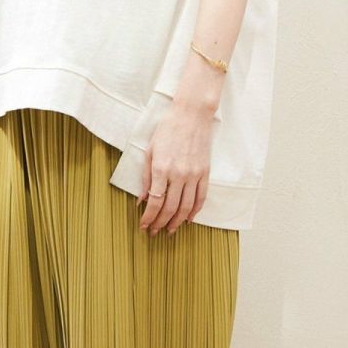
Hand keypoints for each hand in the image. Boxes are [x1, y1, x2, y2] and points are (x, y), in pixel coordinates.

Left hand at [137, 101, 213, 234]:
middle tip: (155, 232)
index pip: (154, 202)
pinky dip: (195, 211)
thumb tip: (142, 199)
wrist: (191, 115)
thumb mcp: (150, 151)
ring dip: (177, 222)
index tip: (144, 225)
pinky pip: (201, 197)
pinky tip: (188, 218)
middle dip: (161, 223)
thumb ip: (145, 177)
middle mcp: (178, 174)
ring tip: (170, 230)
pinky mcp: (205, 172)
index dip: (149, 217)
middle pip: (170, 208)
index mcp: (161, 169)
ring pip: (186, 207)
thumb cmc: (167, 130)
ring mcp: (193, 174)